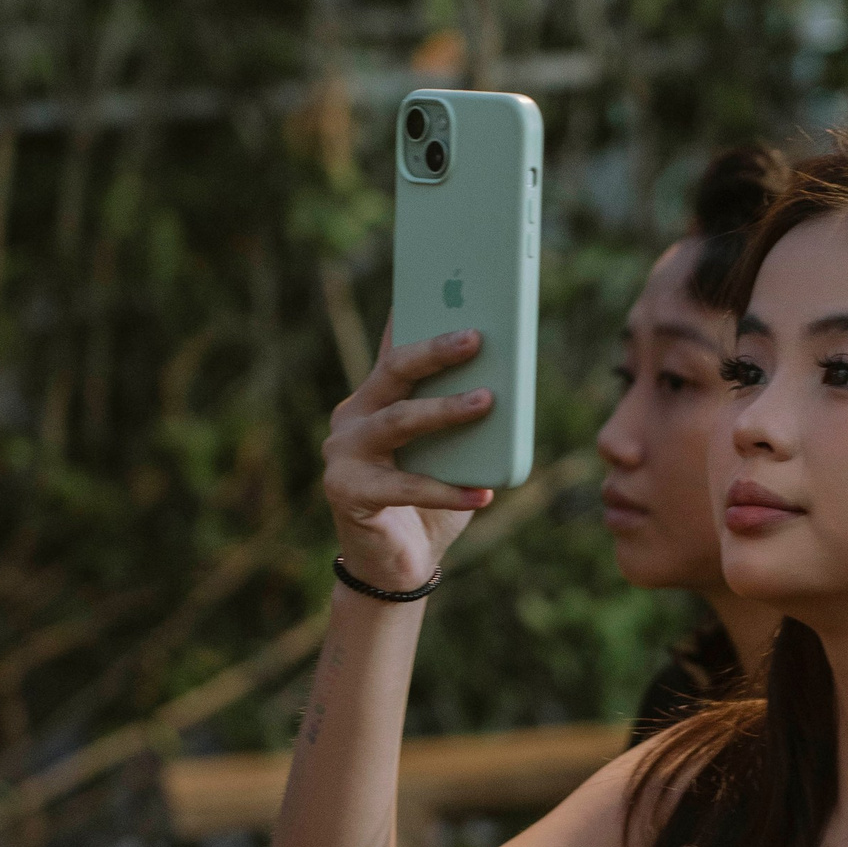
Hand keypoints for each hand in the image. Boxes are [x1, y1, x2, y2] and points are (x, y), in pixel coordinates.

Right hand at [322, 317, 496, 592]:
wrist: (397, 567)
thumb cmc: (429, 502)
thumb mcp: (452, 452)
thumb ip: (464, 415)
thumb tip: (504, 380)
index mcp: (376, 397)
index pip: (397, 346)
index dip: (414, 312)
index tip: (442, 279)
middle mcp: (353, 416)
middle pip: (395, 372)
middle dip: (436, 351)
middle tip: (477, 337)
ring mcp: (344, 453)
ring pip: (399, 421)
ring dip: (445, 411)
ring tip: (487, 402)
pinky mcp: (346, 491)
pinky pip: (405, 486)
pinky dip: (448, 490)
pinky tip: (485, 494)